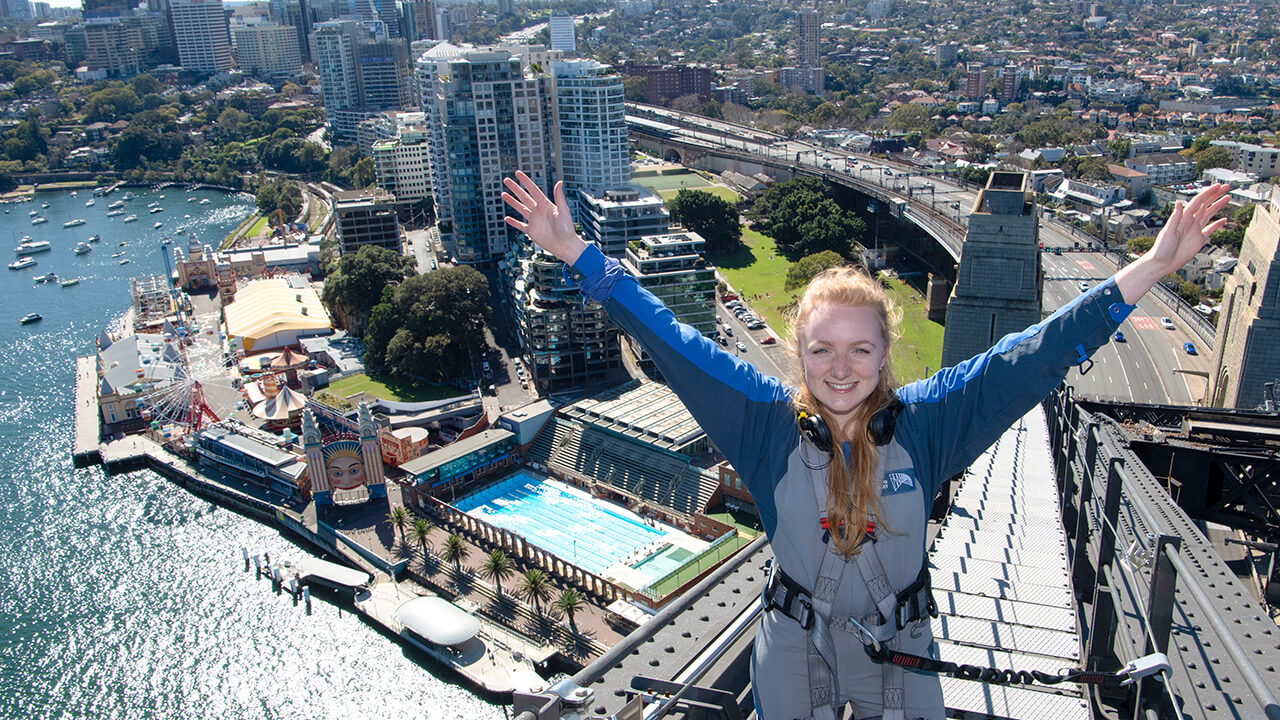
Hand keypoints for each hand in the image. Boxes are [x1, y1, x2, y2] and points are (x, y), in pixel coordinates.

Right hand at [502, 171, 587, 264]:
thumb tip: (559, 182)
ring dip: (512, 202)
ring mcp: (534, 221)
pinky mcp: (532, 231)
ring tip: (503, 194)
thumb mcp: (563, 210)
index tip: (517, 173)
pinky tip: (506, 218)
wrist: (565, 245)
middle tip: (506, 180)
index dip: (525, 181)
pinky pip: (520, 225)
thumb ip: (559, 197)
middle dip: (515, 188)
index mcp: (545, 204)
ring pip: (520, 208)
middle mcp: (538, 211)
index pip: (533, 190)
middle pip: (524, 197)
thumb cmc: (567, 228)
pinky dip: (513, 222)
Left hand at [1115, 183, 1230, 303]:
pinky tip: (1224, 220)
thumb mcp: (1168, 231)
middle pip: (1205, 205)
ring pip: (1209, 214)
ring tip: (1227, 198)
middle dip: (1215, 195)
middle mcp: (1190, 222)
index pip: (1198, 201)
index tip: (1218, 186)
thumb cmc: (1162, 249)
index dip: (1208, 193)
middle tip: (1226, 187)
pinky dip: (1217, 224)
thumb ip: (1175, 217)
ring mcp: (1195, 230)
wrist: (1163, 263)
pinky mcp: (1199, 239)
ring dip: (1218, 206)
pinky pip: (1210, 229)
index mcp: (1184, 218)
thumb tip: (1179, 202)